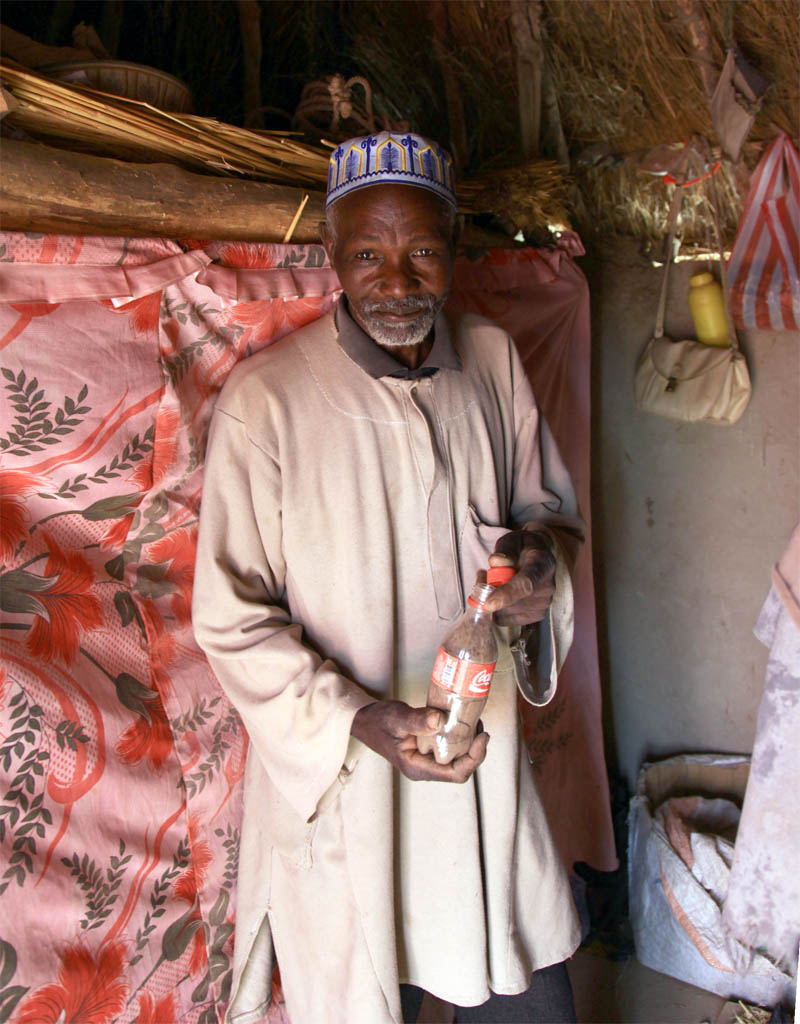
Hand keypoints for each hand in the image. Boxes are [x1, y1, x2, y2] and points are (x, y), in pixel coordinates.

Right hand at [350, 701, 488, 782]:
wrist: (365, 720)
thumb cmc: (379, 721)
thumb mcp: (397, 718)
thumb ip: (417, 721)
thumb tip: (438, 719)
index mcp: (418, 767)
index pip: (455, 773)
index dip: (474, 759)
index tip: (482, 738)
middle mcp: (425, 768)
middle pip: (460, 768)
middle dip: (475, 750)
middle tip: (481, 727)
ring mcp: (427, 760)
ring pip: (457, 759)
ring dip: (469, 743)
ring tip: (475, 722)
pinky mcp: (428, 750)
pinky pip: (450, 749)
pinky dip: (461, 737)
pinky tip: (463, 721)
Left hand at [481, 529, 555, 625]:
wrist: (537, 556)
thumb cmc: (521, 548)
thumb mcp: (512, 540)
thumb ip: (505, 550)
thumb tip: (496, 562)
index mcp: (543, 565)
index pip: (526, 584)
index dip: (506, 595)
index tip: (488, 603)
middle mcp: (547, 586)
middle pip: (515, 602)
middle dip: (491, 594)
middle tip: (482, 577)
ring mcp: (544, 603)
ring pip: (508, 613)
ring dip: (493, 602)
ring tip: (492, 583)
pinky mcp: (537, 615)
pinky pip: (508, 620)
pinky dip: (497, 610)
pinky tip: (499, 595)